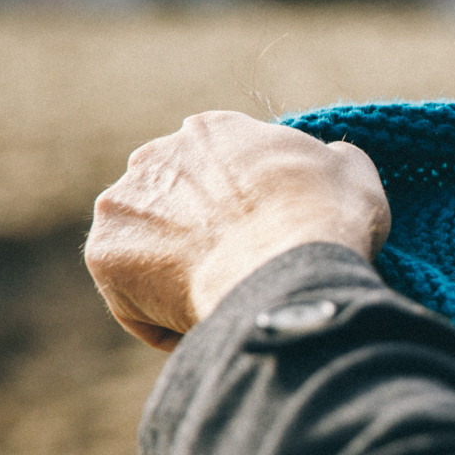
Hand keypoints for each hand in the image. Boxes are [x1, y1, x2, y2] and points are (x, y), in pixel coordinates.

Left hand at [85, 111, 390, 349]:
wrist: (288, 269)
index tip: (265, 234)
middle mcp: (155, 156)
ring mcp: (122, 205)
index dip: (242, 206)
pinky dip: (165, 318)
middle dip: (199, 234)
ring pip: (147, 249)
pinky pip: (135, 298)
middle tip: (241, 269)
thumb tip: (325, 165)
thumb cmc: (325, 217)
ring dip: (177, 275)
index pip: (217, 168)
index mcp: (212, 130)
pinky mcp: (104, 255)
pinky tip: (207, 324)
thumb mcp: (350, 171)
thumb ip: (325, 161)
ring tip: (224, 303)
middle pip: (173, 204)